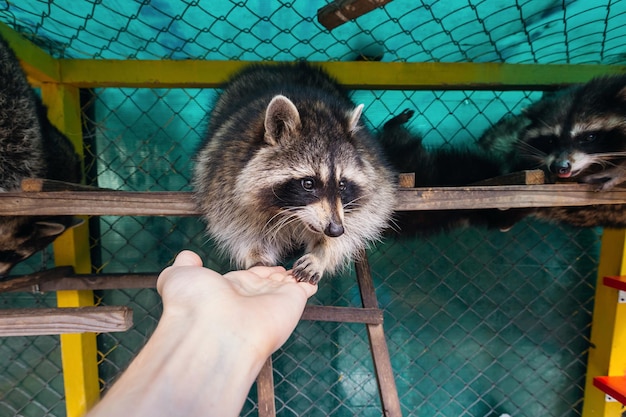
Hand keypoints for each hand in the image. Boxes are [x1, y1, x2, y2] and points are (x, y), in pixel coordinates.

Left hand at [157, 250, 317, 358]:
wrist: (214, 331)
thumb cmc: (192, 305)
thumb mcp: (178, 276)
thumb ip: (184, 265)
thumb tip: (187, 256)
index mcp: (228, 291)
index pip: (244, 280)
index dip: (253, 273)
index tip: (262, 267)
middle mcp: (251, 298)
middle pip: (266, 284)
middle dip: (273, 276)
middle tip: (281, 269)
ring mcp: (272, 301)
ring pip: (285, 286)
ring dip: (291, 277)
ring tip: (300, 270)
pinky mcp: (292, 301)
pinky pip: (304, 287)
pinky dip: (309, 281)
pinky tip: (311, 277)